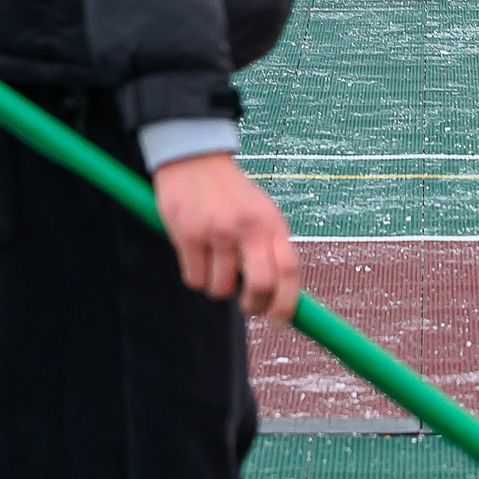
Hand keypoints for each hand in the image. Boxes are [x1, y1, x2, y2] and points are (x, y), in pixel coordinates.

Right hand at [153, 152, 299, 318]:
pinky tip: (195, 253)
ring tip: (214, 263)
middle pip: (261, 285)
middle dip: (254, 305)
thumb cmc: (232, 193)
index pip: (290, 269)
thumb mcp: (261, 213)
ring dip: (217, 287)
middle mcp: (249, 228)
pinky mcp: (188, 235)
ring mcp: (218, 232)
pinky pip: (194, 279)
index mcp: (272, 223)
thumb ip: (269, 247)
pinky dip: (195, 276)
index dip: (288, 302)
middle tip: (246, 304)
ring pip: (221, 289)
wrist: (196, 158)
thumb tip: (277, 294)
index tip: (280, 320)